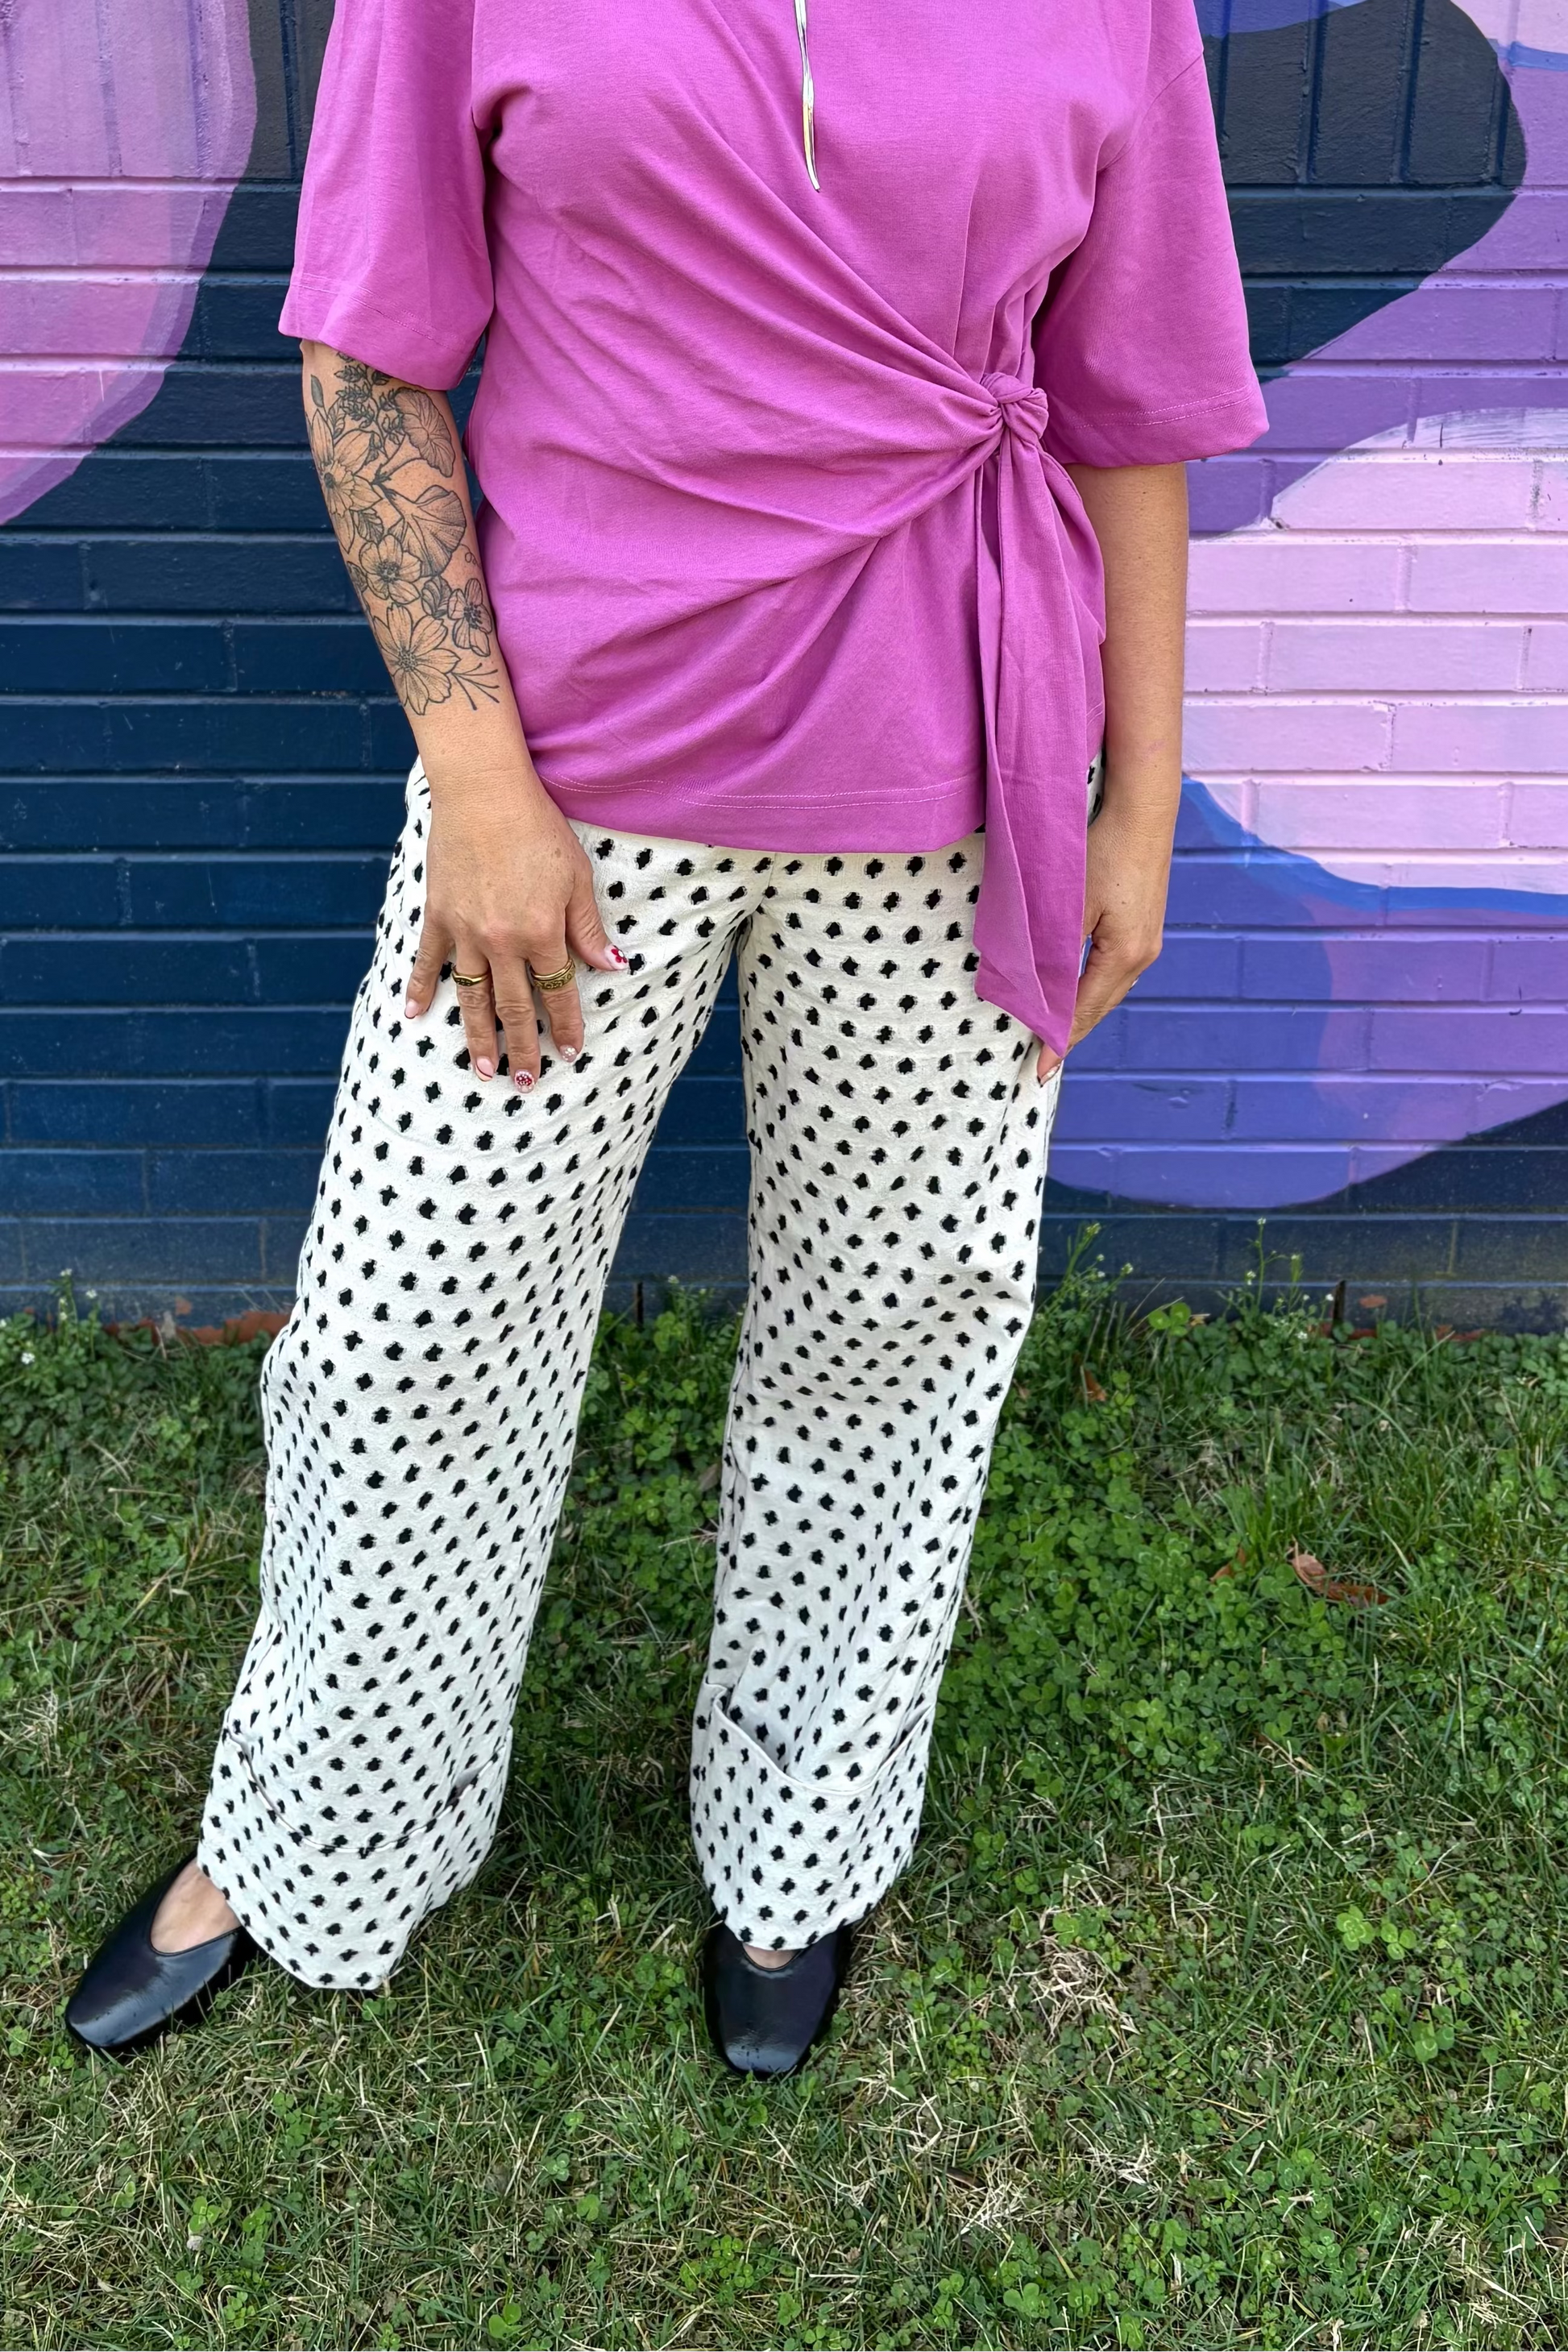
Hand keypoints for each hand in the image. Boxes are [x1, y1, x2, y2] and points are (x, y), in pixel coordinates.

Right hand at [403, 763, 626, 1089]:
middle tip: (525, 1081)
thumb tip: (611, 966)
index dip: (565, 1026)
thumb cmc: (537, 828)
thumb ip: (587, 927)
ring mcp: (465, 932)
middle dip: (522, 1048)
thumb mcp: (576, 877)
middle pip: (514, 1007)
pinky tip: (412, 1016)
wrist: (484, 792)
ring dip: (478, 1037)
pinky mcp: (438, 915)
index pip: (558, 993)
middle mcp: (502, 942)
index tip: (568, 1053)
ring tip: (484, 1070)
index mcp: (541, 934)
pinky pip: (427, 962)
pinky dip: (419, 989)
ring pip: (472, 997)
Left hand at [1036, 803, 1171, 1081]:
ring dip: (1082, 1013)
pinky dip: (1092, 989)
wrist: (1142, 810)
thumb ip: (1054, 951)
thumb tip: (1037, 992)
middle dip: (1070, 1035)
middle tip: (1043, 1062)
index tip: (1039, 1071)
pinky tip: (1078, 993)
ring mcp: (1148, 941)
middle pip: (1099, 1008)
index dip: (1058, 1041)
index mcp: (1124, 955)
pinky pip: (1114, 972)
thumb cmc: (1103, 850)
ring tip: (1056, 1034)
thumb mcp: (1070, 903)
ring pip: (1108, 991)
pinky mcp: (1144, 925)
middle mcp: (1142, 955)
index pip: (1082, 1012)